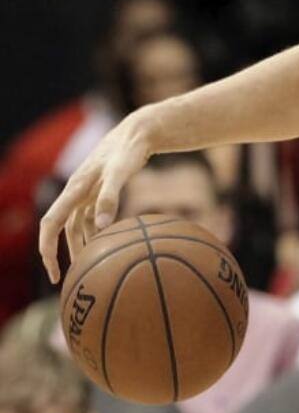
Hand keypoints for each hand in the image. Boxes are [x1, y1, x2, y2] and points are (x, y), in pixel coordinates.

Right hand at [39, 114, 154, 281]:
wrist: (138, 133)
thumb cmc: (128, 150)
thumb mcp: (120, 171)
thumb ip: (110, 196)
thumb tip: (101, 228)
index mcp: (74, 189)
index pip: (51, 224)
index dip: (47, 248)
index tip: (53, 271)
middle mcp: (75, 192)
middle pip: (58, 229)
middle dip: (57, 254)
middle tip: (65, 279)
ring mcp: (86, 192)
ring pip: (75, 225)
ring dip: (77, 245)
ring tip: (85, 267)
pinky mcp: (98, 191)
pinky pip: (89, 218)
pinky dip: (92, 233)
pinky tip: (103, 245)